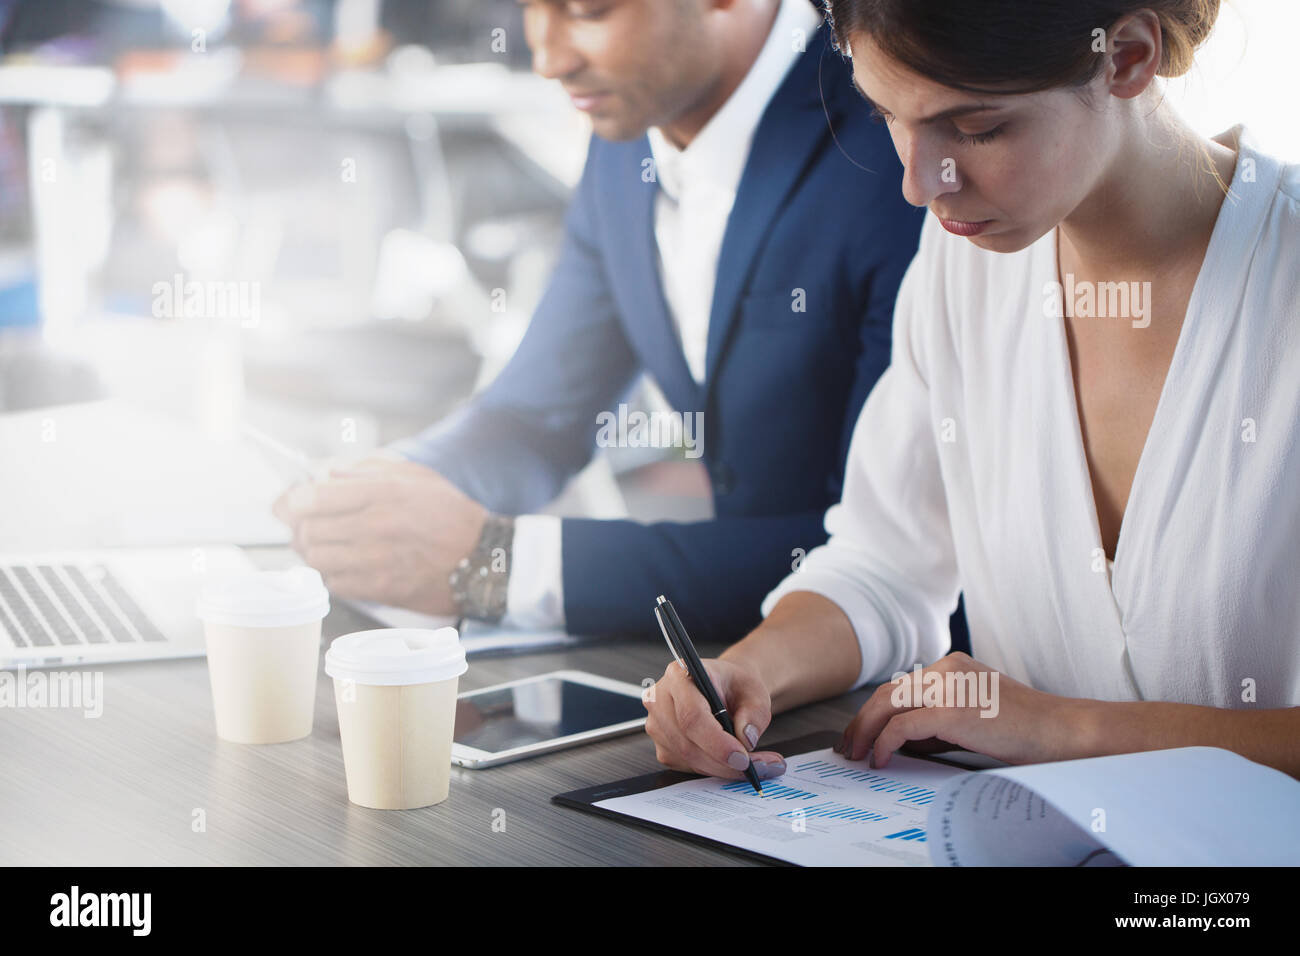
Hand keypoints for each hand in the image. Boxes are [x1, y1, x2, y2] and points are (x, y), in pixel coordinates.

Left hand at [271, 458, 486, 615]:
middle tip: (302, 523)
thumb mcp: (413, 475)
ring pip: (316, 558)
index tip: (290, 500)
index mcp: (383, 493)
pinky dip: (330, 573)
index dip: (292, 499)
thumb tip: (325, 474)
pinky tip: (342, 563)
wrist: (483, 559)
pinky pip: (334, 583)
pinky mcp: (380, 588)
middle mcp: (375, 527)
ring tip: (320, 543)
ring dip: (312, 550)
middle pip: (308, 530)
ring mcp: (376, 561)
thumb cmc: (449, 513)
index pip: (313, 497)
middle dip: (298, 526)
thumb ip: (366, 469)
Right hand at [643, 657, 786, 780]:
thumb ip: (754, 714)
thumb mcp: (755, 692)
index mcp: (680, 674)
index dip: (717, 742)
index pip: (691, 715)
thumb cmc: (734, 686)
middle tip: (756, 767)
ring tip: (751, 765)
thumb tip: (746, 739)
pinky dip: (713, 769)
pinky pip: (687, 766)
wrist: (726, 688)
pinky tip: (731, 762)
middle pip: (687, 743)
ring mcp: (657, 724)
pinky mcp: (662, 746)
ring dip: (722, 768)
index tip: (742, 757)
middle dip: (723, 762)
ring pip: (688, 758)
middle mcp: (660, 698)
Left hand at [839, 651, 1090, 768]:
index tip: (860, 733)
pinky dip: (885, 743)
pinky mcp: (952, 710)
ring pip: (888, 705)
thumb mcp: (974, 713)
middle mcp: (947, 668)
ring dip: (866, 731)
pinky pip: (903, 726)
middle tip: (848, 746)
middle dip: (861, 721)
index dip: (874, 711)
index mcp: (953, 665)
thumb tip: (901, 740)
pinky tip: (881, 758)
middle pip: (886, 692)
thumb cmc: (1025, 729)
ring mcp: (949, 686)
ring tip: (857, 754)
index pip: (900, 686)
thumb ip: (938, 720)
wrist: (1060, 731)